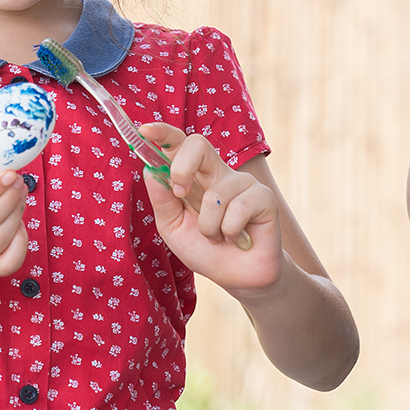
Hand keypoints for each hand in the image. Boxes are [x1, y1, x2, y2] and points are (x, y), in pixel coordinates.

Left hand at [139, 124, 284, 294]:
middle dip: (182, 167)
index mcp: (196, 177)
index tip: (145, 131)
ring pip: (215, 194)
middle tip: (180, 195)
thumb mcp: (173, 228)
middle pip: (198, 145)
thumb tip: (150, 170)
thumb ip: (162, 201)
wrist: (239, 278)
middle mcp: (219, 174)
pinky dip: (230, 231)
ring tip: (218, 238)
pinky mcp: (264, 197)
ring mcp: (243, 184)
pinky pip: (238, 208)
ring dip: (209, 226)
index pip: (179, 146)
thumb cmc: (206, 250)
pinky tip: (237, 238)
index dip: (163, 134)